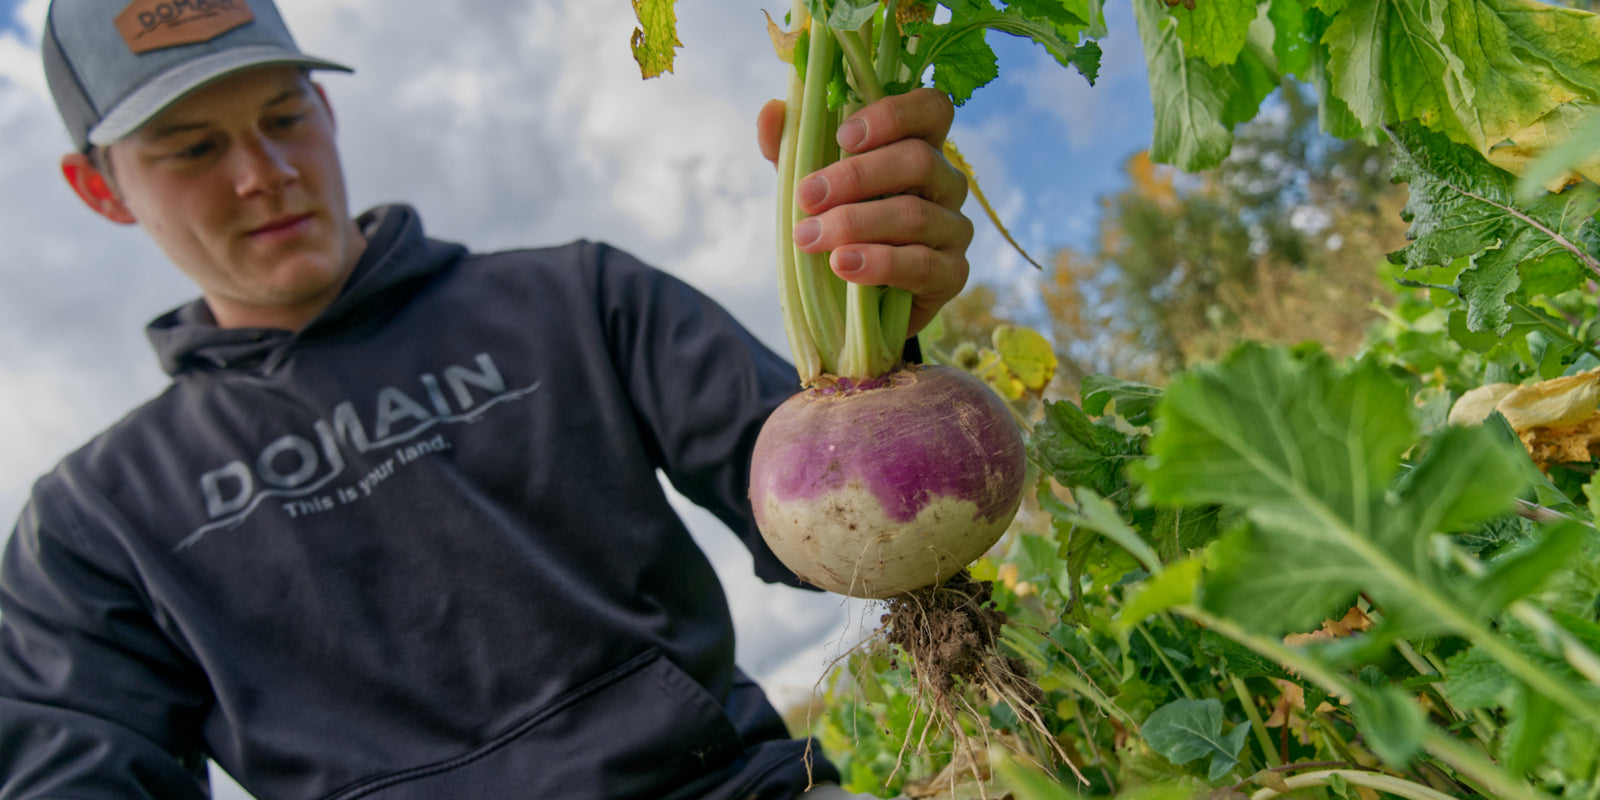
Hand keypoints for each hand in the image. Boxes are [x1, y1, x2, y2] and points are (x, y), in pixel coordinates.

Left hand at [757, 88, 972, 337]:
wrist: (854, 303)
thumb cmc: (838, 229)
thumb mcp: (811, 187)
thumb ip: (790, 150)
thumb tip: (771, 111)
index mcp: (920, 148)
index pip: (932, 109)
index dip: (894, 115)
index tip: (843, 138)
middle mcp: (946, 184)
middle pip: (918, 161)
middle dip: (855, 177)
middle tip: (806, 197)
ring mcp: (954, 229)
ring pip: (915, 215)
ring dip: (855, 224)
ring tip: (810, 238)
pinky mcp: (953, 274)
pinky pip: (922, 264)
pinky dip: (878, 263)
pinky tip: (842, 265)